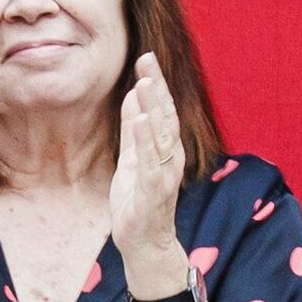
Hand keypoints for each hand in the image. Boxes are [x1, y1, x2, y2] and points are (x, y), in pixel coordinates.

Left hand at [109, 52, 190, 291]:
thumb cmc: (138, 200)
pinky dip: (146, 141)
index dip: (155, 84)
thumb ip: (133, 129)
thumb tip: (132, 97)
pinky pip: (150, 162)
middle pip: (165, 117)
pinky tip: (141, 121)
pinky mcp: (153, 191)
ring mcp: (164, 174)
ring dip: (154, 109)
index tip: (145, 58)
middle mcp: (170, 157)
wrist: (144, 243)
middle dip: (156, 88)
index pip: (161, 110)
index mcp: (164, 148)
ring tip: (144, 84)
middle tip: (147, 60)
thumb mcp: (132, 158)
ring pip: (161, 136)